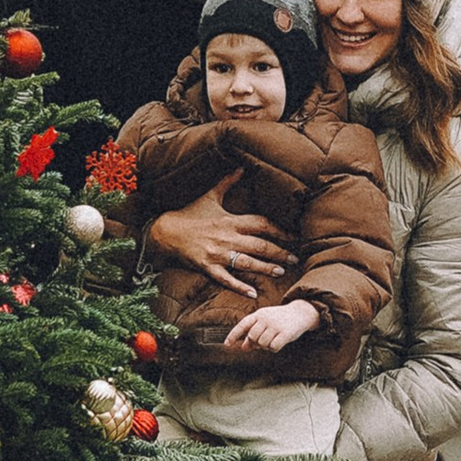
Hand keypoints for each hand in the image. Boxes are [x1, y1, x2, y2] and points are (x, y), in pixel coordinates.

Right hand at [147, 195, 295, 297]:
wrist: (164, 231)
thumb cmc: (189, 214)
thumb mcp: (210, 196)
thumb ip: (227, 182)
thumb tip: (241, 167)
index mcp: (230, 221)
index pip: (261, 224)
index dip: (279, 230)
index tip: (294, 236)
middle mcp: (227, 237)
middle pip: (258, 245)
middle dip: (279, 252)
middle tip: (295, 259)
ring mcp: (217, 254)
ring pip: (246, 262)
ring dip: (264, 268)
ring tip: (280, 272)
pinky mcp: (207, 267)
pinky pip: (225, 279)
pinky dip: (239, 286)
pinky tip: (252, 293)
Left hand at [220, 299, 318, 356]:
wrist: (301, 313)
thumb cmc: (280, 319)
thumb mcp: (265, 322)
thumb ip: (254, 333)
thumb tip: (243, 347)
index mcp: (259, 314)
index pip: (242, 325)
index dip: (233, 335)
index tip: (227, 345)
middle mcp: (266, 318)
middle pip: (252, 337)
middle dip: (256, 343)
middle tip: (265, 341)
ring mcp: (275, 325)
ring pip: (262, 344)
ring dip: (267, 346)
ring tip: (274, 339)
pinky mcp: (285, 333)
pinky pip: (273, 347)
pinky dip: (275, 348)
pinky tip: (280, 342)